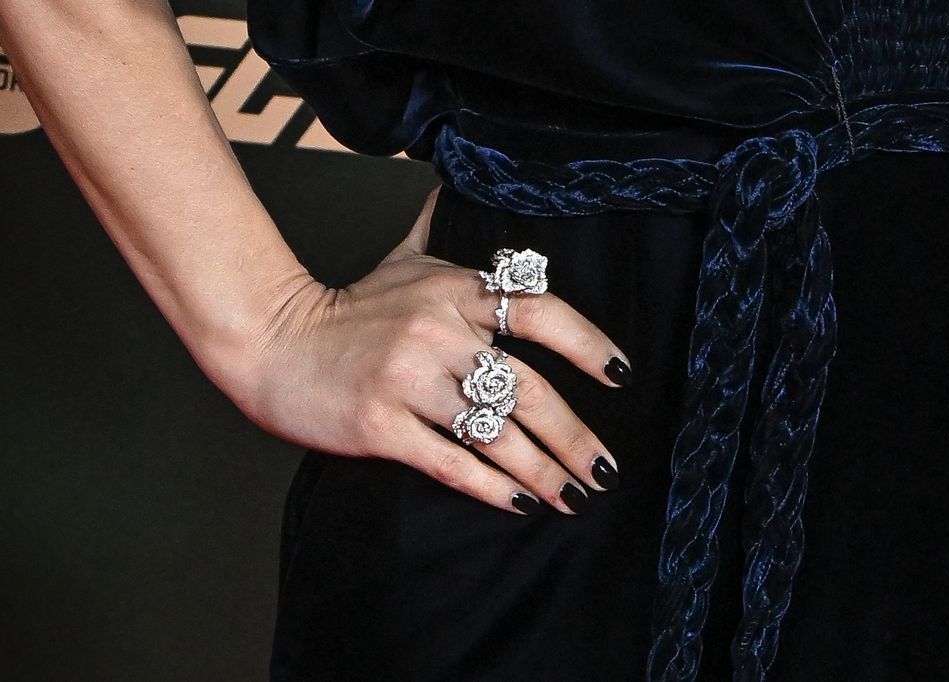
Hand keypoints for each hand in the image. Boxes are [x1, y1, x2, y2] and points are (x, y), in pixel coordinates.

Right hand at [229, 186, 632, 514]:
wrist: (270, 343)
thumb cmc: (345, 310)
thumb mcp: (400, 259)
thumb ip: (438, 230)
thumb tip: (456, 182)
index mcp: (450, 292)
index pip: (537, 310)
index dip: (587, 344)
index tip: (620, 377)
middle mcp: (435, 332)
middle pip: (527, 387)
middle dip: (575, 435)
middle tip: (605, 469)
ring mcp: (407, 380)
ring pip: (495, 432)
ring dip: (544, 471)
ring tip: (574, 497)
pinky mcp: (379, 425)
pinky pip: (450, 461)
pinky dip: (492, 488)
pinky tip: (522, 505)